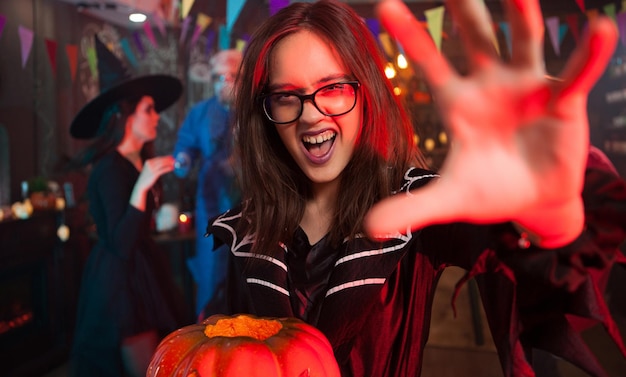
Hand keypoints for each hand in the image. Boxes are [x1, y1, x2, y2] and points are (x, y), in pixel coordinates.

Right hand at [136, 156, 174, 191]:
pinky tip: (172, 168)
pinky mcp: (154, 174)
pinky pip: (162, 170)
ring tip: (174, 163)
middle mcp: (149, 164)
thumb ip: (155, 165)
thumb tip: (164, 163)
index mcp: (148, 162)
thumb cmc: (147, 177)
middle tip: (174, 159)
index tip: (171, 157)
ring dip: (169, 163)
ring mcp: (151, 169)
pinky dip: (168, 168)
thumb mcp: (150, 169)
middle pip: (161, 160)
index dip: (166, 157)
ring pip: (162, 164)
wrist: (141, 185)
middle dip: (168, 159)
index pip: (159, 158)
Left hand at [365, 0, 617, 246]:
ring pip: (523, 40)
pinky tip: (600, 28)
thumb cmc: (490, 190)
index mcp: (458, 102)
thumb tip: (367, 229)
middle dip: (465, 6)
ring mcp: (528, 87)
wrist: (534, 199)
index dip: (410, 34)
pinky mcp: (562, 101)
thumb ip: (412, 208)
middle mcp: (491, 85)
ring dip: (521, 13)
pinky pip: (575, 74)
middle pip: (475, 36)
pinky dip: (588, 54)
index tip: (384, 4)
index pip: (429, 62)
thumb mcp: (450, 198)